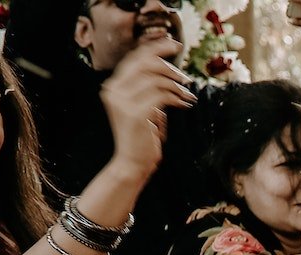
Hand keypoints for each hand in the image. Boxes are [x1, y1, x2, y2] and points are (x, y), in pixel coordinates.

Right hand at [99, 45, 194, 177]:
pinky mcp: (135, 113)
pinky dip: (177, 97)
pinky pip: (161, 95)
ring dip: (177, 86)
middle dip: (169, 66)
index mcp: (113, 86)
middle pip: (145, 63)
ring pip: (156, 79)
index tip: (174, 44)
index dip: (155, 48)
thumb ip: (150, 89)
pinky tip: (185, 103)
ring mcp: (122, 101)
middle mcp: (113, 90)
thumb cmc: (143, 136)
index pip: (135, 58)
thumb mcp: (145, 107)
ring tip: (188, 96)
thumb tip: (170, 71)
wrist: (132, 163)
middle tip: (187, 77)